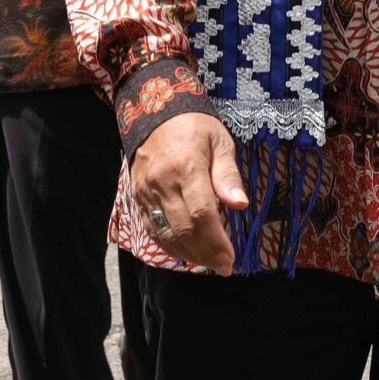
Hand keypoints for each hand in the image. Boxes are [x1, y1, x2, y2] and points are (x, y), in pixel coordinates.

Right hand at [129, 111, 249, 274]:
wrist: (153, 112)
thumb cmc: (193, 126)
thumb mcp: (219, 141)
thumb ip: (228, 174)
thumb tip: (240, 205)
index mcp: (187, 167)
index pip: (202, 214)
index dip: (216, 241)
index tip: (230, 258)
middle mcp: (163, 182)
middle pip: (184, 229)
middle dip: (206, 254)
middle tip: (223, 267)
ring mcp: (147, 191)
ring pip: (166, 234)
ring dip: (188, 255)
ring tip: (208, 264)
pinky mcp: (138, 196)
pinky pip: (152, 229)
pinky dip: (169, 246)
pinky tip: (186, 253)